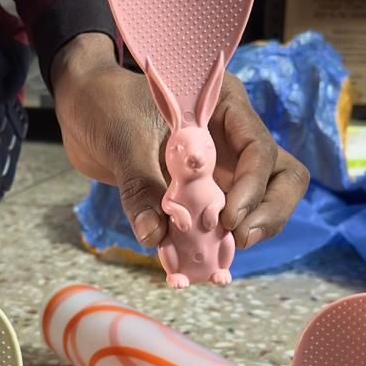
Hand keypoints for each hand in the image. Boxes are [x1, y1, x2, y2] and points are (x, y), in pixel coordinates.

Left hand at [52, 35, 309, 248]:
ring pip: (264, 202)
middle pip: (283, 177)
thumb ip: (140, 187)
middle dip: (271, 211)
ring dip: (252, 229)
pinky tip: (198, 260)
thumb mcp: (122, 140)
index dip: (253, 186)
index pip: (260, 148)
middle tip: (241, 238)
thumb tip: (155, 237)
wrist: (83, 110)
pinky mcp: (206, 193)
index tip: (228, 218)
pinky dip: (219, 243)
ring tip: (221, 253)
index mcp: (225, 107)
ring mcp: (225, 167)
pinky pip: (225, 222)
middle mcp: (234, 138)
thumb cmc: (106, 105)